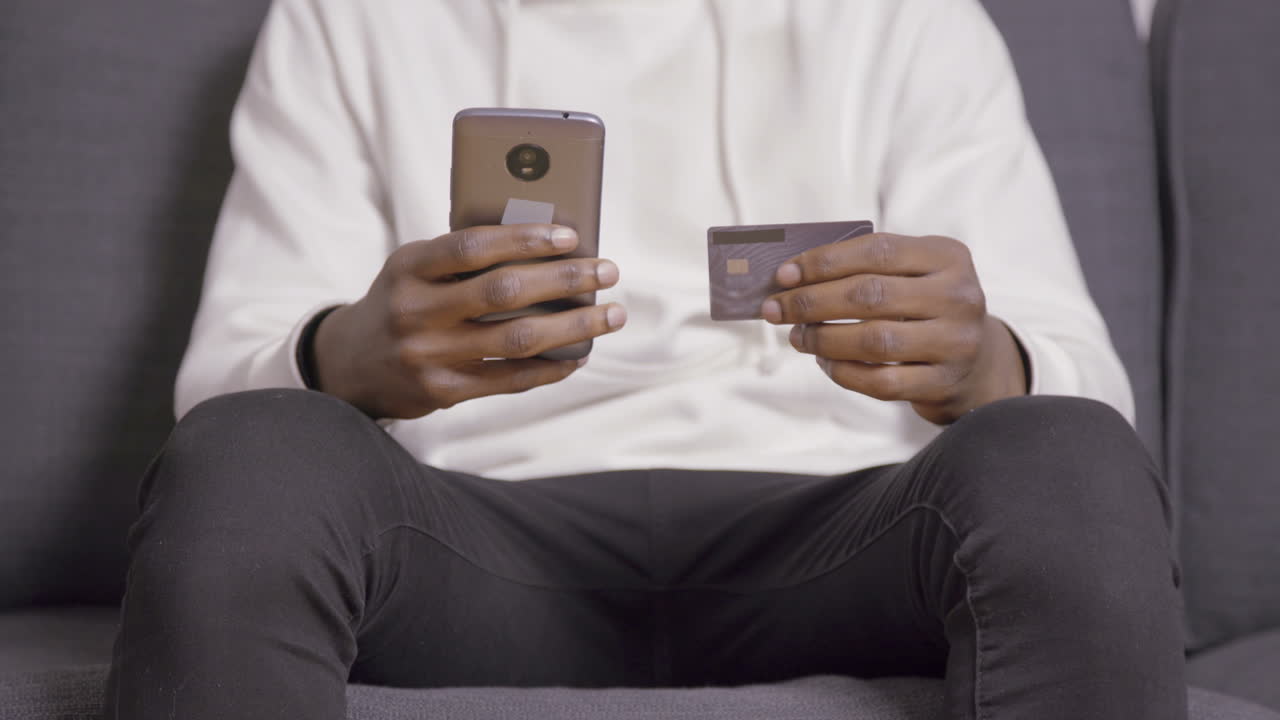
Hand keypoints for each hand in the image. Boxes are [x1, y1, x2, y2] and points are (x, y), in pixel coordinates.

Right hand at [314, 224, 625, 419]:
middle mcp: (416, 311)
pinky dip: (551, 367)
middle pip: (504, 293)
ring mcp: (428, 356)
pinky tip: (579, 354)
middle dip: (565, 280)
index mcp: (409, 267)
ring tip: (611, 315)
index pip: (472, 246)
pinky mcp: (442, 392)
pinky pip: (510, 379)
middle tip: (607, 271)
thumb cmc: (402, 302)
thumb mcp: (414, 269)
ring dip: (573, 327)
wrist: (349, 365)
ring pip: (516, 339)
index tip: (570, 235)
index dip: (524, 239)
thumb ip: (463, 258)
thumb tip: (546, 247)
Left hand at [762, 233, 1026, 424]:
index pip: (877, 250)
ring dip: (822, 340)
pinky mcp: (943, 383)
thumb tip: (789, 277)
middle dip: (811, 302)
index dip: (823, 262)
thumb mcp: (910, 275)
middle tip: (775, 309)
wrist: (975, 364)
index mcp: (947, 256)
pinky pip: (880, 381)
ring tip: (797, 337)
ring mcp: (955, 342)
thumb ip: (862, 268)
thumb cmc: (923, 309)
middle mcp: (958, 296)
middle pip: (869, 295)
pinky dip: (842, 372)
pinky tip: (825, 362)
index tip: (783, 275)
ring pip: (873, 341)